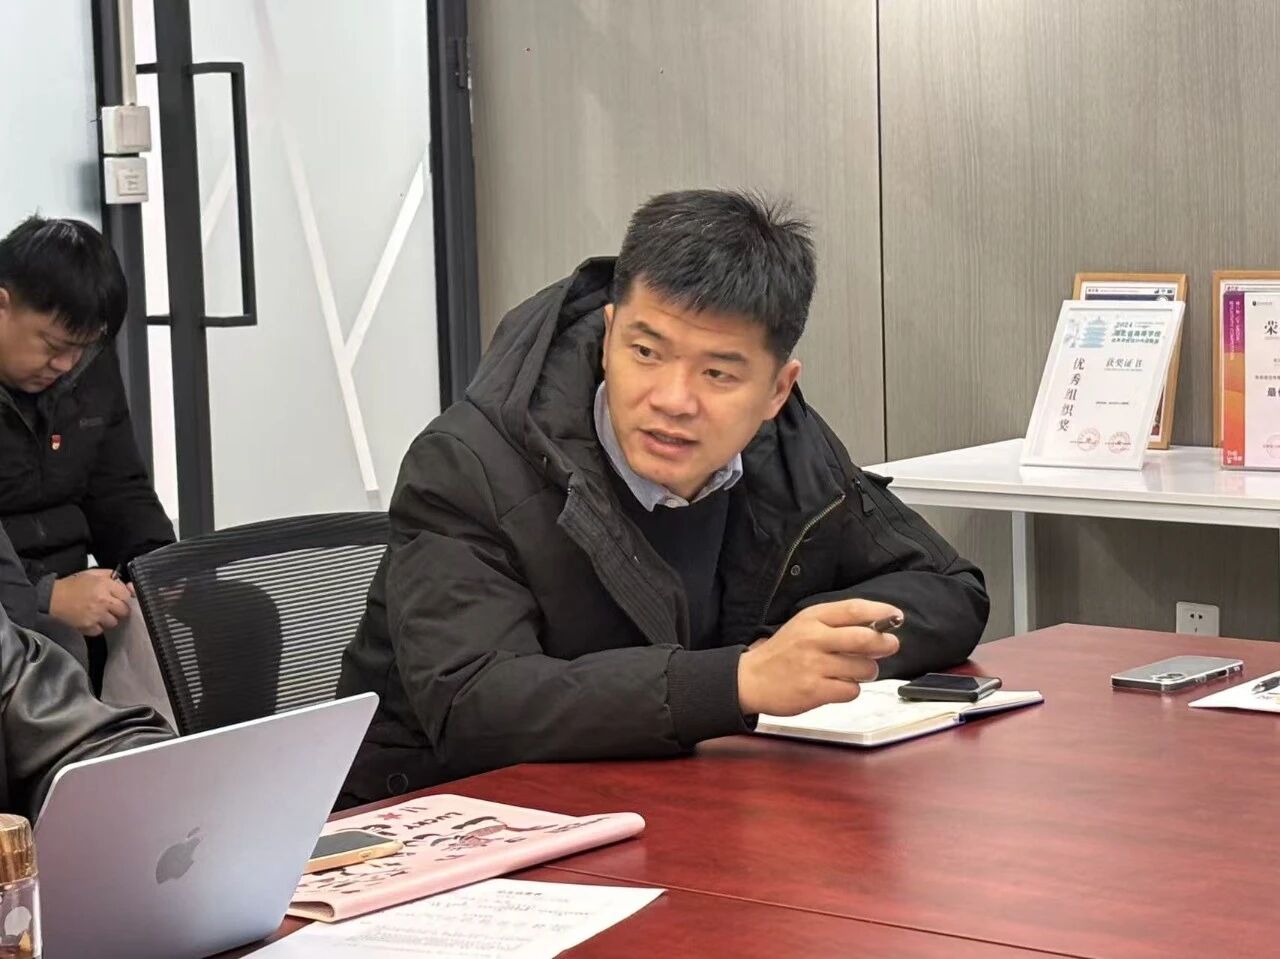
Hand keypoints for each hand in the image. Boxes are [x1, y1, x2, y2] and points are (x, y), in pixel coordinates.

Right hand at [48, 569, 132, 636]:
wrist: (52, 598)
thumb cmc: (72, 585)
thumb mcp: (93, 574)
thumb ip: (112, 576)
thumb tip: (127, 584)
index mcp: (105, 586)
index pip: (127, 595)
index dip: (123, 597)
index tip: (119, 598)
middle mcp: (103, 601)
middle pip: (124, 611)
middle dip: (119, 609)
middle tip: (111, 607)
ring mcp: (96, 615)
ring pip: (114, 622)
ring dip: (109, 619)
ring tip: (99, 613)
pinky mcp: (88, 626)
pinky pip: (101, 630)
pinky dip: (97, 627)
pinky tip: (91, 619)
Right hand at [737, 599, 901, 715]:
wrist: (751, 679)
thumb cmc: (783, 652)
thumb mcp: (805, 625)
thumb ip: (837, 623)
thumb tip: (878, 626)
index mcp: (812, 618)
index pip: (854, 609)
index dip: (880, 612)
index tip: (895, 616)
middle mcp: (813, 639)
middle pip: (864, 638)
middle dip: (885, 643)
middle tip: (889, 646)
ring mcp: (814, 665)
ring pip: (862, 668)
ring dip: (866, 671)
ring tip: (854, 671)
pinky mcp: (814, 690)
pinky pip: (851, 690)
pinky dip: (850, 690)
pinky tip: (837, 685)